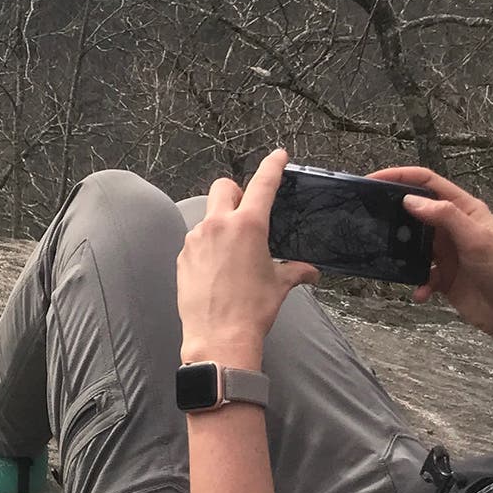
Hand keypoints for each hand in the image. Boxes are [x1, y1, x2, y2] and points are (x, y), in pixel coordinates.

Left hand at [178, 149, 320, 364]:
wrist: (219, 336)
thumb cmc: (252, 310)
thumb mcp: (279, 285)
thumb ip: (295, 271)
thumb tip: (310, 272)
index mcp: (248, 226)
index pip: (263, 184)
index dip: (272, 166)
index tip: (278, 155)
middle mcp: (219, 225)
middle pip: (224, 187)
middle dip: (235, 192)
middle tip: (246, 213)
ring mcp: (196, 239)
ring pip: (208, 216)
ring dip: (220, 224)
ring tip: (233, 252)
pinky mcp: (182, 256)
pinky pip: (196, 240)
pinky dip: (207, 246)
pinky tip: (217, 269)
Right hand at [365, 165, 492, 340]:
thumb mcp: (477, 239)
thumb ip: (445, 216)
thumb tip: (410, 199)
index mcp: (465, 210)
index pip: (429, 183)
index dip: (401, 177)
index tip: (373, 180)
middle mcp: (454, 227)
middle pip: (417, 211)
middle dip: (395, 214)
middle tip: (369, 218)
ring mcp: (447, 252)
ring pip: (413, 243)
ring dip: (401, 251)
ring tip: (388, 256)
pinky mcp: (443, 276)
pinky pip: (419, 274)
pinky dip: (416, 282)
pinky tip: (420, 292)